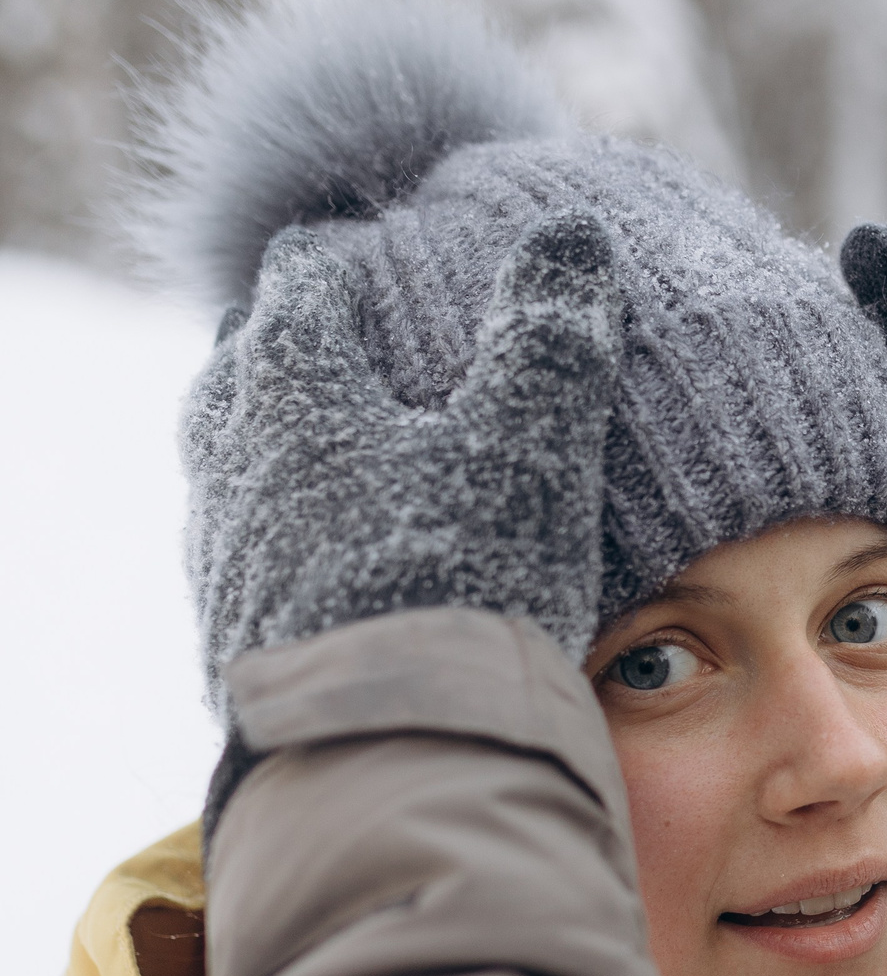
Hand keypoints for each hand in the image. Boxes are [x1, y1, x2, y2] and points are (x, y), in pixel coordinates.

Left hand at [185, 209, 626, 700]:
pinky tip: (317, 545)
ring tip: (319, 431)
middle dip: (284, 331)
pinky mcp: (233, 621)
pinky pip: (242, 541)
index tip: (368, 238)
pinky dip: (276, 517)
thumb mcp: (529, 447)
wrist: (390, 742)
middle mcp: (237, 455)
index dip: (341, 251)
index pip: (303, 278)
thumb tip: (573, 233)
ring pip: (229, 454)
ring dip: (268, 428)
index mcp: (296, 384)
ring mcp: (225, 544)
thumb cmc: (459, 581)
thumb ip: (553, 338)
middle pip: (244, 359)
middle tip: (333, 322)